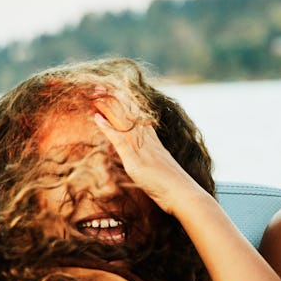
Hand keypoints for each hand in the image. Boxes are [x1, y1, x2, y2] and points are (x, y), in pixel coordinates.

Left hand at [93, 92, 201, 215]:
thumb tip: (150, 165)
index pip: (139, 119)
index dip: (126, 105)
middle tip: (99, 85)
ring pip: (125, 123)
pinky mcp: (136, 162)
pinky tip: (96, 117)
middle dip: (115, 99)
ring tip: (95, 93)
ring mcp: (143, 150)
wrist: (185, 196)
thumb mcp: (165, 173)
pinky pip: (120, 141)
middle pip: (131, 116)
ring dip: (108, 107)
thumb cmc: (177, 190)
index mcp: (156, 145)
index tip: (115, 92)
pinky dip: (107, 128)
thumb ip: (156, 164)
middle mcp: (150, 143)